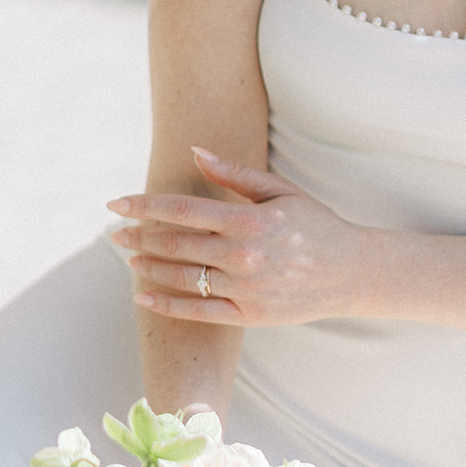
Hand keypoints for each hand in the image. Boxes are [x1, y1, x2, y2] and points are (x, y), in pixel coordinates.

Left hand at [108, 148, 377, 325]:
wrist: (352, 273)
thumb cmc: (315, 225)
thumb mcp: (280, 191)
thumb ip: (235, 174)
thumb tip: (196, 151)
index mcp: (248, 220)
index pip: (182, 210)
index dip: (144, 206)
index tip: (116, 204)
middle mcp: (243, 256)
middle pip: (175, 245)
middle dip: (138, 237)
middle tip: (114, 233)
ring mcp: (244, 289)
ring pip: (182, 278)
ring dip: (148, 268)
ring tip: (128, 259)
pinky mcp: (249, 316)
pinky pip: (197, 312)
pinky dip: (165, 304)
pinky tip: (142, 295)